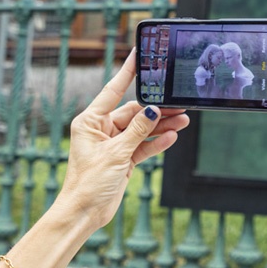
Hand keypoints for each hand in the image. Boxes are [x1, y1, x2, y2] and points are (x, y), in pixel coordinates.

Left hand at [55, 50, 188, 227]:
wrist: (84, 213)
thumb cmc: (88, 183)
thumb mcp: (115, 153)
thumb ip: (137, 130)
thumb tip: (153, 110)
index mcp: (90, 121)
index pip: (112, 90)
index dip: (127, 72)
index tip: (139, 54)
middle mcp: (101, 130)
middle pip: (134, 112)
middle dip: (156, 110)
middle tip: (178, 105)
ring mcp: (113, 144)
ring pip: (141, 129)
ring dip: (161, 126)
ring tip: (182, 121)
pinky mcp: (123, 159)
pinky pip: (142, 146)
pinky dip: (156, 142)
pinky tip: (172, 136)